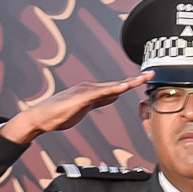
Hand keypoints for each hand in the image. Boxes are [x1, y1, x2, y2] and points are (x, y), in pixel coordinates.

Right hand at [0, 75, 143, 143]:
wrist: (41, 118)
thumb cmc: (59, 114)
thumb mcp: (85, 108)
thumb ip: (100, 101)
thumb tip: (116, 96)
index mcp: (92, 90)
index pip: (116, 86)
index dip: (132, 82)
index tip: (146, 79)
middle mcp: (90, 87)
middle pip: (118, 83)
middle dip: (135, 79)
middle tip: (151, 73)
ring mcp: (85, 91)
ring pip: (111, 86)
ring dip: (128, 82)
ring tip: (143, 78)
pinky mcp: (81, 98)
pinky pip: (100, 93)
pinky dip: (112, 90)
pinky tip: (123, 88)